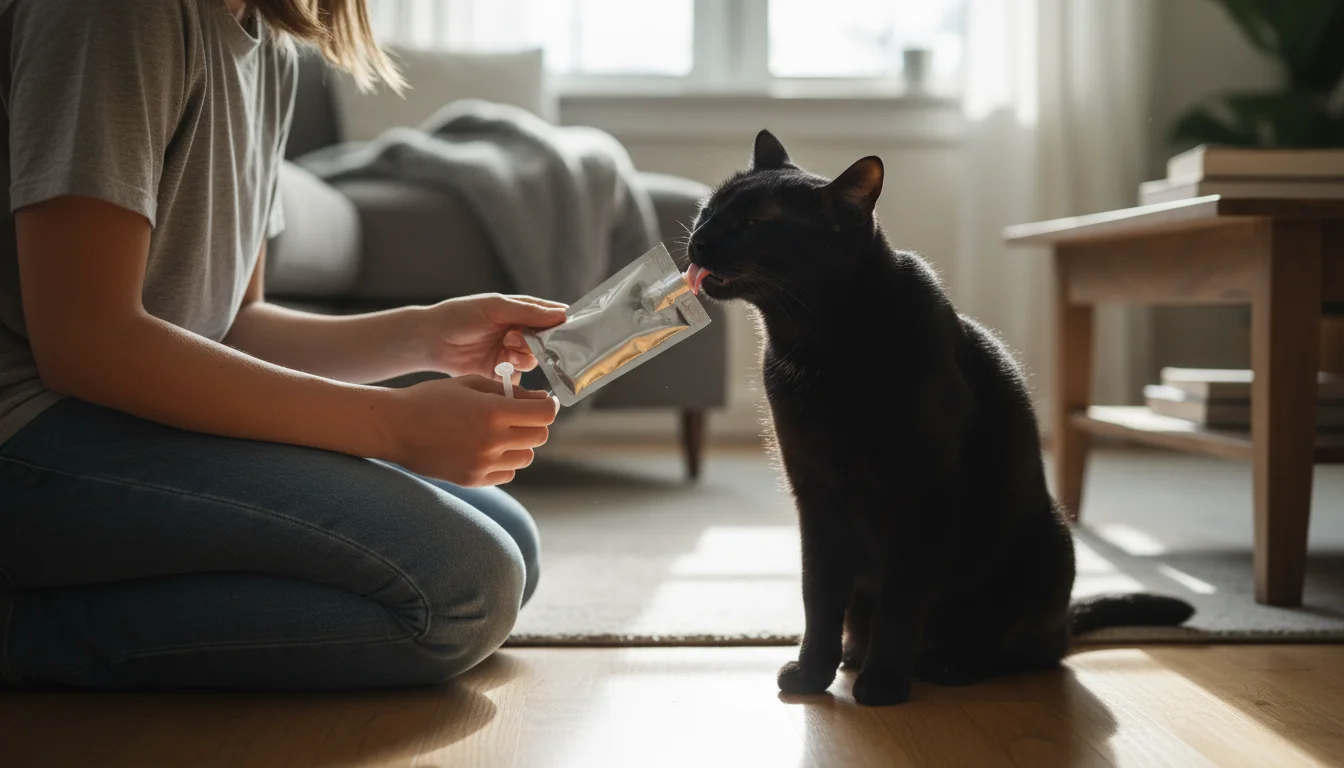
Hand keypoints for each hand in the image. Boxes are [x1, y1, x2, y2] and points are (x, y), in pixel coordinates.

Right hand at [383, 375, 558, 485]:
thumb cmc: (431, 399)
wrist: (394, 427)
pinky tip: (486, 448)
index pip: (544, 414)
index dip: (548, 406)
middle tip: (520, 414)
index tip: (542, 402)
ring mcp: (482, 464)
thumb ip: (509, 392)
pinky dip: (504, 461)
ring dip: (521, 444)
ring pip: (526, 457)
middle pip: (539, 437)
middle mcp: (491, 442)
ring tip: (499, 431)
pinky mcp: (473, 480)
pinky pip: (507, 473)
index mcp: (492, 413)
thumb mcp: (470, 384)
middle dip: (535, 423)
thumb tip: (541, 401)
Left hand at [423, 294, 567, 379]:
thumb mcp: (496, 307)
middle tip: (513, 340)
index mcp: (519, 313)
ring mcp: (508, 354)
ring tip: (504, 353)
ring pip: (531, 361)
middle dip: (534, 344)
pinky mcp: (498, 373)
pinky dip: (511, 375)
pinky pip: (515, 379)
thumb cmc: (460, 315)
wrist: (430, 340)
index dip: (559, 326)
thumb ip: (529, 311)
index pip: (550, 317)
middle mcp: (517, 333)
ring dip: (522, 359)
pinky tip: (500, 367)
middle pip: (544, 344)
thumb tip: (563, 314)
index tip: (564, 333)